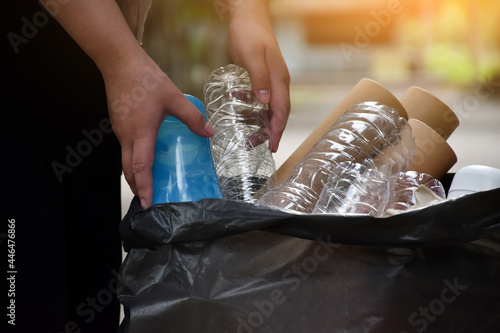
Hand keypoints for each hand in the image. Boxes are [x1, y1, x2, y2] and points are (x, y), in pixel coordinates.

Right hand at [102, 51, 213, 208]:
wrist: (120, 62)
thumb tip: (209, 132)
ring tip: (148, 184)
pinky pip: (125, 148)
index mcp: (140, 132)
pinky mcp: (119, 124)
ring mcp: (120, 130)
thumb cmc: (145, 79)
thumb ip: (192, 117)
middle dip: (138, 188)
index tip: (148, 203)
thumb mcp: (174, 97)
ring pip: (125, 160)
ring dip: (135, 175)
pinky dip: (133, 160)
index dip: (145, 187)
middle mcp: (127, 135)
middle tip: (149, 201)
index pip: (141, 167)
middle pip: (129, 170)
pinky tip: (146, 157)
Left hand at [227, 16, 290, 151]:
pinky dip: (258, 112)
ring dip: (264, 123)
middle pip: (279, 113)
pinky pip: (264, 100)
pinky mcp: (263, 78)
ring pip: (271, 108)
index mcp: (279, 79)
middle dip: (273, 132)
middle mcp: (279, 82)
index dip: (278, 130)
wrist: (248, 19)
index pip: (282, 110)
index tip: (274, 146)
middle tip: (262, 147)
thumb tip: (265, 102)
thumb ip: (259, 79)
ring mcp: (272, 80)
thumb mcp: (251, 57)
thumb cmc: (249, 35)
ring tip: (252, 137)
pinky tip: (247, 118)